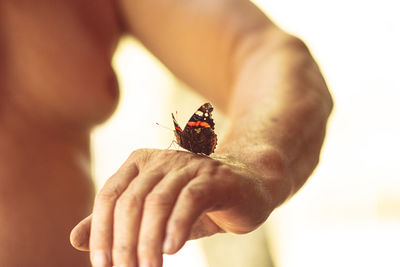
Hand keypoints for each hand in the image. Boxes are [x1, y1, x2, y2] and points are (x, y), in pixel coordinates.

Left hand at [70, 148, 276, 266]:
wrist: (245, 187)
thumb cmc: (196, 203)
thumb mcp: (154, 213)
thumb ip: (116, 221)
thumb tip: (74, 239)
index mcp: (140, 163)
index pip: (109, 195)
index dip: (101, 231)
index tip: (102, 265)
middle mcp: (161, 159)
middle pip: (131, 201)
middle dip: (123, 242)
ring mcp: (189, 165)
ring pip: (158, 202)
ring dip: (148, 241)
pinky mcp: (214, 177)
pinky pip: (189, 199)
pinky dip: (177, 226)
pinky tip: (171, 249)